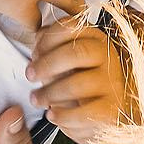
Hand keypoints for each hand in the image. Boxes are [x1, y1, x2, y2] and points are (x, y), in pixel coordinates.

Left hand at [27, 16, 125, 143]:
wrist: (101, 115)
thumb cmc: (77, 83)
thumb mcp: (64, 61)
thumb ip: (51, 47)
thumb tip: (39, 39)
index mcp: (94, 39)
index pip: (71, 28)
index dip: (48, 39)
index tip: (34, 54)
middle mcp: (108, 57)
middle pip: (77, 52)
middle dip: (47, 64)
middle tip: (30, 76)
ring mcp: (112, 83)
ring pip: (78, 84)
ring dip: (50, 93)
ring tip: (37, 99)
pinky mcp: (112, 110)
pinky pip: (84, 112)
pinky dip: (63, 115)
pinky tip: (52, 115)